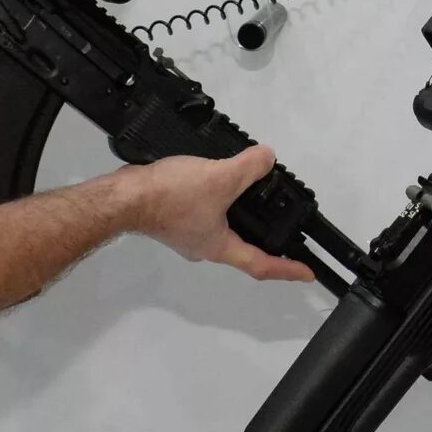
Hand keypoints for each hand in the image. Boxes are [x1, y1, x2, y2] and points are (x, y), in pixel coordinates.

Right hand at [124, 146, 314, 282]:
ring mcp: (187, 233)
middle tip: (285, 231)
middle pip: (243, 249)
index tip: (307, 273)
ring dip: (241, 217)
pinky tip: (220, 183)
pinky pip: (206, 213)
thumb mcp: (219, 178)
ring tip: (256, 198)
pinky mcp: (174, 218)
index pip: (261, 265)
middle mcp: (204, 246)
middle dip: (265, 242)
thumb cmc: (170, 197)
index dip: (287, 269)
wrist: (124, 195)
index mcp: (219, 247)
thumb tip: (268, 158)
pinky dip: (220, 202)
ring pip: (223, 228)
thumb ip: (248, 168)